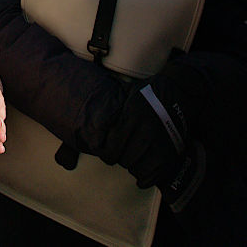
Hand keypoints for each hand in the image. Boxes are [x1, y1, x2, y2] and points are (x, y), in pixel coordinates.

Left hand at [102, 63, 204, 200]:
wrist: (178, 93)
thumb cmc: (147, 93)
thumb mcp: (127, 93)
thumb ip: (113, 105)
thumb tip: (93, 116)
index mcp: (132, 116)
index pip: (114, 145)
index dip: (106, 153)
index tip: (105, 154)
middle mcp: (146, 131)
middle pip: (125, 159)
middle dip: (119, 159)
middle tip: (118, 156)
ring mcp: (160, 143)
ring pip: (139, 168)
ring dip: (132, 167)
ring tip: (130, 161)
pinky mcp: (171, 152)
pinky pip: (155, 174)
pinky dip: (146, 178)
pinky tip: (141, 176)